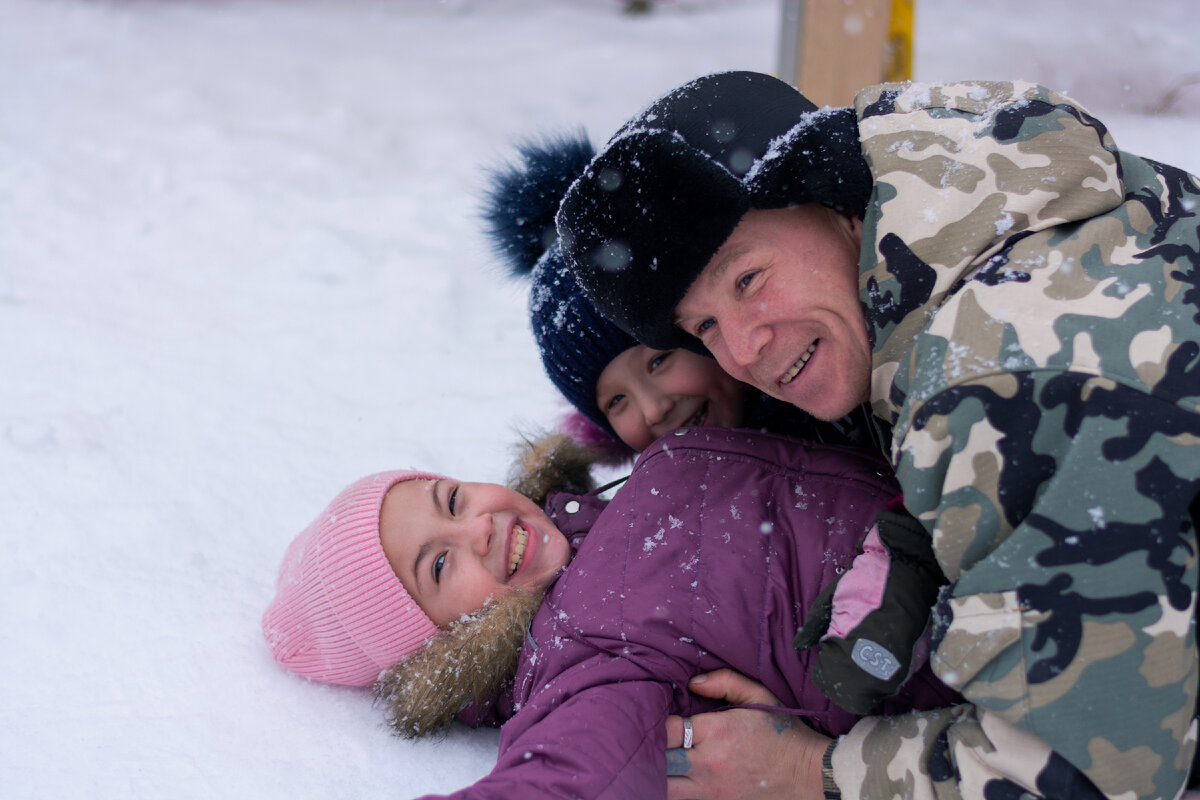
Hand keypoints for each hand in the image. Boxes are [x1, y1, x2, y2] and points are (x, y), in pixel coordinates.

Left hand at [664, 669, 830, 799]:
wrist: (807, 774)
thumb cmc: (781, 732)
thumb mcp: (758, 695)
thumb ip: (724, 681)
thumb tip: (692, 683)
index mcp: (716, 732)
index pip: (667, 729)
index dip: (659, 723)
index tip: (663, 718)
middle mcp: (709, 763)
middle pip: (660, 759)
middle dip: (652, 749)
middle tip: (649, 740)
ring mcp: (711, 789)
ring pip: (665, 786)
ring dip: (658, 772)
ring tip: (660, 760)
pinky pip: (682, 799)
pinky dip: (673, 788)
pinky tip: (674, 777)